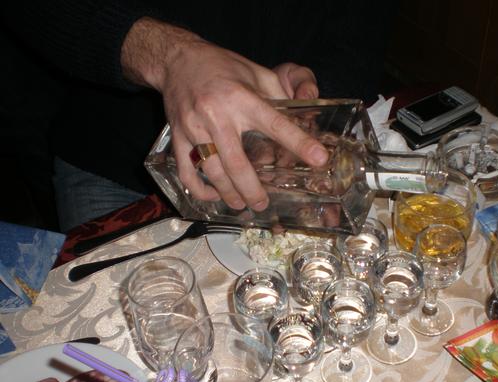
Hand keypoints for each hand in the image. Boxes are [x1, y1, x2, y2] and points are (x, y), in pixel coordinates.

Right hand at [121, 18, 327, 210]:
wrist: (178, 59)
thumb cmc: (223, 67)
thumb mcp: (257, 73)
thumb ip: (281, 95)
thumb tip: (307, 115)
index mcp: (242, 97)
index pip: (275, 124)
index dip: (299, 142)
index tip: (319, 159)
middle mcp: (217, 114)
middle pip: (237, 163)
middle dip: (251, 189)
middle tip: (263, 204)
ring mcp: (194, 127)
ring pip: (212, 171)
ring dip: (228, 193)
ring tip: (241, 204)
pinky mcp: (176, 136)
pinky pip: (186, 170)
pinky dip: (199, 188)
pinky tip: (213, 196)